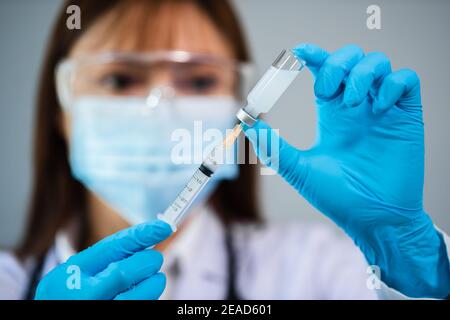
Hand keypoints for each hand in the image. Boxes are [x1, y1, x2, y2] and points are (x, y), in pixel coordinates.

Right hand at [35, 219, 171, 299]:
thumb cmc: (69, 294)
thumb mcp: (73, 273)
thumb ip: (104, 261)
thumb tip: (146, 244)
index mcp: (73, 271)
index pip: (113, 247)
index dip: (142, 234)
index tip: (165, 226)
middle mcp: (82, 294)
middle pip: (124, 273)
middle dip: (147, 261)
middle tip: (156, 258)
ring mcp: (97, 311)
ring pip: (135, 297)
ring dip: (153, 284)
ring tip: (157, 278)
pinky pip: (138, 308)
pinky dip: (147, 299)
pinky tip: (145, 294)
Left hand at [244, 43, 449, 297]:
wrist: (373, 220)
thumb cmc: (339, 198)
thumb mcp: (301, 170)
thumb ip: (275, 147)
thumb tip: (247, 126)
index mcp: (332, 115)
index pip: (324, 72)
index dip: (314, 56)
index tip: (298, 53)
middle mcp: (356, 108)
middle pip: (352, 59)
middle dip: (338, 62)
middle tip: (329, 88)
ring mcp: (382, 111)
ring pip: (378, 63)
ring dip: (362, 73)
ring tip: (353, 103)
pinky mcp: (406, 117)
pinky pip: (406, 80)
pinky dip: (392, 83)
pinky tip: (380, 107)